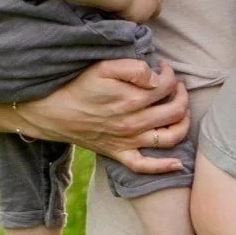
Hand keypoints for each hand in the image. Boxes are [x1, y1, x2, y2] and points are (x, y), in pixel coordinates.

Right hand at [17, 55, 189, 174]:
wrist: (52, 112)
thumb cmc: (77, 86)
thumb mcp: (103, 67)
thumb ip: (133, 68)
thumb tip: (156, 76)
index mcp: (133, 99)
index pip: (167, 85)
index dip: (170, 73)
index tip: (163, 67)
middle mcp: (135, 123)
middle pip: (175, 110)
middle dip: (181, 94)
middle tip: (176, 86)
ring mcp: (129, 141)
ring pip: (170, 137)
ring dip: (184, 123)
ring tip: (181, 110)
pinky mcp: (119, 154)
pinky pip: (145, 166)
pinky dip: (164, 167)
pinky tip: (179, 163)